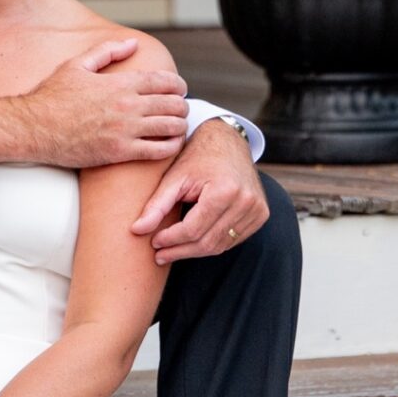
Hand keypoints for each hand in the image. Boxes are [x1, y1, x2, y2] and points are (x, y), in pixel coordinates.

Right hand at [0, 37, 187, 168]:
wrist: (34, 127)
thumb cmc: (52, 96)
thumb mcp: (77, 64)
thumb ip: (107, 52)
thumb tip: (133, 43)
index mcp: (120, 83)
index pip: (165, 81)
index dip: (179, 85)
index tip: (180, 89)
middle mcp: (127, 105)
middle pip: (173, 104)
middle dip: (181, 105)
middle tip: (179, 108)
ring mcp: (125, 130)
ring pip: (170, 127)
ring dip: (179, 125)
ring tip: (177, 126)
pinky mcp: (119, 152)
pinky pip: (158, 151)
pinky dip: (170, 147)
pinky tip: (170, 144)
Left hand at [131, 119, 267, 264]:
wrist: (228, 141)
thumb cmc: (197, 157)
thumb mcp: (174, 177)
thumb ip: (156, 205)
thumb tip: (136, 231)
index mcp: (224, 191)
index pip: (193, 229)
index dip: (170, 240)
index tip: (153, 243)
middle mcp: (245, 202)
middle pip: (207, 242)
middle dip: (181, 251)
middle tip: (159, 254)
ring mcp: (257, 210)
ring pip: (220, 245)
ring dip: (195, 251)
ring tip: (172, 251)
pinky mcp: (261, 215)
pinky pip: (233, 240)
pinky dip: (213, 244)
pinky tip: (194, 243)